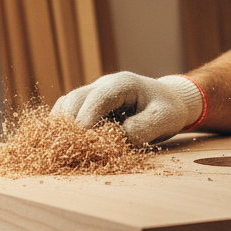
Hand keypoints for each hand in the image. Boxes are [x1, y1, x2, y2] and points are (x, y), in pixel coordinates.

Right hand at [51, 72, 204, 143]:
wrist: (169, 101)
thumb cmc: (167, 109)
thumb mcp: (163, 119)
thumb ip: (142, 128)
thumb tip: (115, 139)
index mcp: (123, 83)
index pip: (98, 98)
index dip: (86, 118)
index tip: (81, 139)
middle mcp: (104, 84)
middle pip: (75, 98)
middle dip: (69, 122)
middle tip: (68, 147)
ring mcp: (94, 92)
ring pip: (67, 103)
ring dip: (62, 124)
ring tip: (62, 146)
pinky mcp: (90, 104)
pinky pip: (69, 110)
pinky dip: (64, 124)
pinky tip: (64, 142)